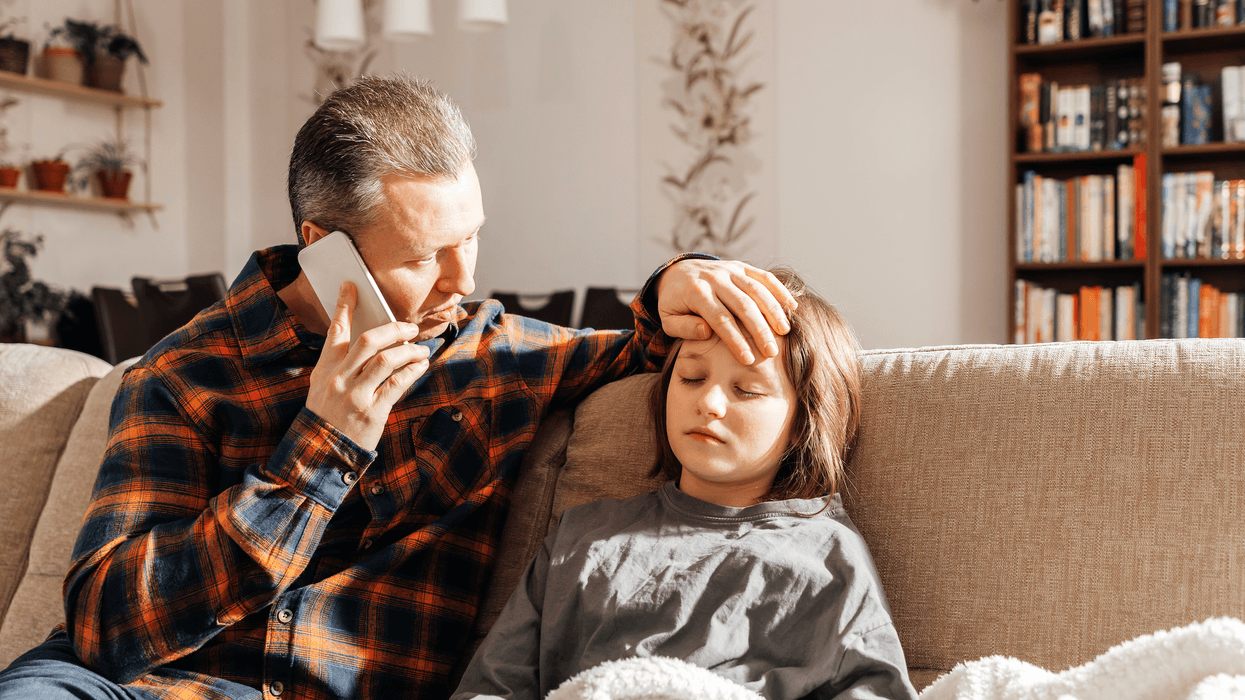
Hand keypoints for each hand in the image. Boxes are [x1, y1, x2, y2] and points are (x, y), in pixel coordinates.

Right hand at [305, 281, 429, 450]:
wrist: (320, 452)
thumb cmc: (327, 415)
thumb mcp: (323, 386)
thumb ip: (341, 365)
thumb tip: (370, 341)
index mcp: (325, 368)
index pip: (335, 330)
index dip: (344, 306)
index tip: (352, 285)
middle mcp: (339, 378)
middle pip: (368, 341)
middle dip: (393, 329)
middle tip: (410, 327)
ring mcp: (355, 395)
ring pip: (387, 360)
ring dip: (409, 351)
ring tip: (420, 351)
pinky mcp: (372, 411)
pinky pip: (397, 384)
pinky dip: (412, 371)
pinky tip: (420, 366)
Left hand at [655, 259, 797, 363]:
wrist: (677, 272)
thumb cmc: (674, 303)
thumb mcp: (668, 319)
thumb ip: (684, 327)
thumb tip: (706, 333)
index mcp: (696, 292)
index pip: (720, 319)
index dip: (735, 340)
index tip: (748, 360)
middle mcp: (715, 278)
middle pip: (743, 305)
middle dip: (759, 330)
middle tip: (772, 352)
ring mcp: (730, 270)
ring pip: (757, 289)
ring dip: (773, 311)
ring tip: (785, 332)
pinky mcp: (741, 266)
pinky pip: (763, 276)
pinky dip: (779, 290)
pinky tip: (791, 306)